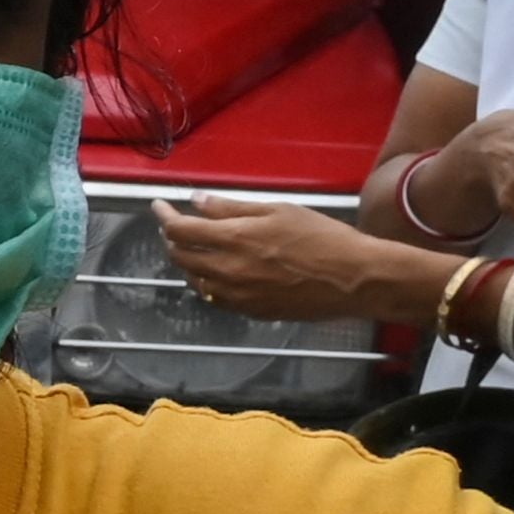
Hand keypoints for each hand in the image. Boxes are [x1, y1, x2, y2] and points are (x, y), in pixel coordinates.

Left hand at [157, 196, 429, 322]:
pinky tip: (215, 272)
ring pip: (195, 280)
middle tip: (174, 225)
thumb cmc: (322, 237)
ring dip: (186, 262)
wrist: (355, 279)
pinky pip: (215, 297)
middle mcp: (228, 270)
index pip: (180, 229)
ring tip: (192, 247)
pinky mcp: (251, 312)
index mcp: (234, 239)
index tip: (159, 206)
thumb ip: (232, 208)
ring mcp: (237, 295)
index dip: (163, 216)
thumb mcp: (278, 210)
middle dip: (171, 239)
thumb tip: (196, 202)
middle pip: (180, 257)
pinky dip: (206, 282)